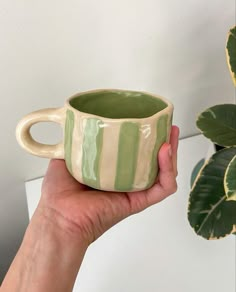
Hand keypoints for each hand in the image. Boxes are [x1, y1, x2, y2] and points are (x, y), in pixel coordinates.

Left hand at [39, 126, 178, 244]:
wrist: (58, 217)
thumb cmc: (59, 193)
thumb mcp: (66, 157)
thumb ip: (75, 142)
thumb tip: (77, 125)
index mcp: (113, 171)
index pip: (137, 154)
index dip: (146, 139)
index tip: (150, 123)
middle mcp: (127, 180)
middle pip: (154, 162)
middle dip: (165, 143)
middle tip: (167, 126)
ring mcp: (134, 191)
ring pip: (163, 174)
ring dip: (171, 155)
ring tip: (171, 137)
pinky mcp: (138, 202)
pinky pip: (162, 188)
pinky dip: (168, 171)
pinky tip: (165, 153)